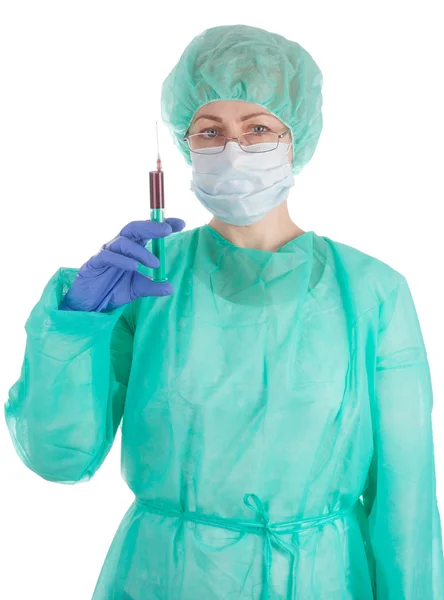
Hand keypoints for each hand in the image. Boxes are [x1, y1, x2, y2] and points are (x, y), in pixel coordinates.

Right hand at [59, 218, 185, 311]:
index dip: (162, 224)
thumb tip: (170, 288)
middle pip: (135, 228)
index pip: (147, 230)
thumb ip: (153, 287)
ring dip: (140, 251)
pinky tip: (134, 267)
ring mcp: (106, 252)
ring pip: (123, 242)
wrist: (90, 304)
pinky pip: (108, 256)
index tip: (181, 223)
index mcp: (131, 248)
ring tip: (155, 264)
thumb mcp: (137, 290)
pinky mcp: (95, 262)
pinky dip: (122, 260)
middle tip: (167, 230)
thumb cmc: (113, 290)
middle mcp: (119, 246)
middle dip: (152, 227)